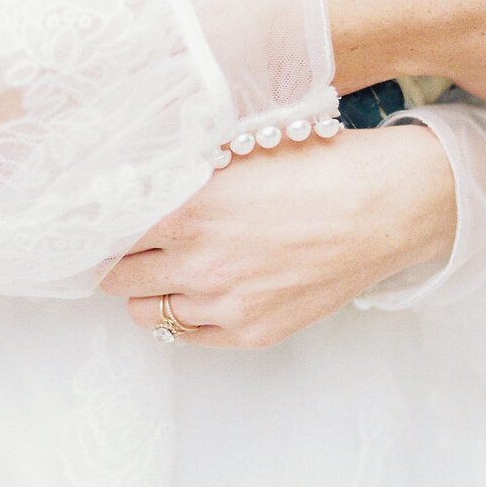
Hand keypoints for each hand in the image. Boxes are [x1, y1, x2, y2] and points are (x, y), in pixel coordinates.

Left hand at [100, 125, 454, 347]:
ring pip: (147, 313)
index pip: (108, 233)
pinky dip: (182, 314)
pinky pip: (188, 336)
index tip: (102, 218)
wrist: (383, 207)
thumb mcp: (240, 151)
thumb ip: (184, 171)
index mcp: (189, 211)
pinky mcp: (253, 332)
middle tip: (133, 242)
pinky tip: (199, 289)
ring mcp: (225, 305)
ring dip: (146, 290)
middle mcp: (198, 264)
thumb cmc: (319, 166)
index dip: (102, 224)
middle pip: (117, 278)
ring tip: (167, 267)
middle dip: (119, 258)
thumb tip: (139, 176)